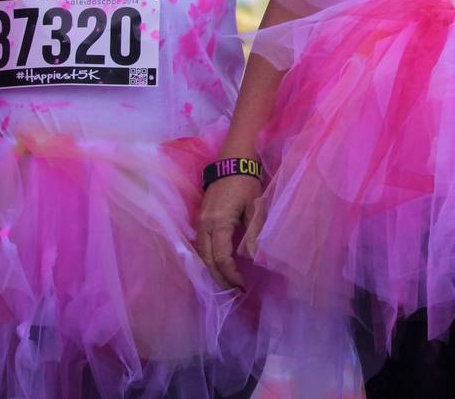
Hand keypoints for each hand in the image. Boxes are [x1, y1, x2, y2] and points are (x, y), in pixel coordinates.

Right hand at [196, 174, 266, 289]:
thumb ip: (254, 233)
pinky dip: (207, 260)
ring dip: (212, 271)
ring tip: (226, 284)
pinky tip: (217, 267)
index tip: (243, 286)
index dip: (231, 275)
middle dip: (219, 279)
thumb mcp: (255, 207)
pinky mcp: (200, 220)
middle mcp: (204, 225)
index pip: (221, 258)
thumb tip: (254, 257)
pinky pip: (200, 246)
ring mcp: (199, 222)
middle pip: (207, 260)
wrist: (232, 162)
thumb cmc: (246, 184)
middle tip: (234, 291)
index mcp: (218, 222)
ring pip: (201, 255)